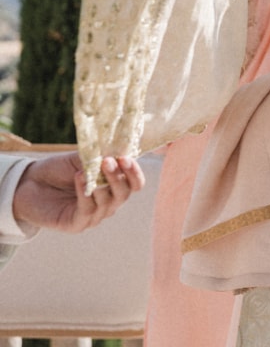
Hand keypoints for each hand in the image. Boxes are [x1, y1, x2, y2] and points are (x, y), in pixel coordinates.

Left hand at [12, 153, 144, 233]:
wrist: (30, 183)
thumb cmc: (60, 169)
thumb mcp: (84, 158)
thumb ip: (101, 156)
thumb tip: (119, 149)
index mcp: (114, 185)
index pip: (135, 183)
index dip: (134, 172)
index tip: (125, 158)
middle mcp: (108, 203)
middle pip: (124, 194)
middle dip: (119, 177)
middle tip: (108, 162)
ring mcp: (93, 216)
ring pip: (107, 203)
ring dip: (100, 184)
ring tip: (86, 169)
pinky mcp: (77, 224)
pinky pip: (87, 210)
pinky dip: (85, 193)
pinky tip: (79, 178)